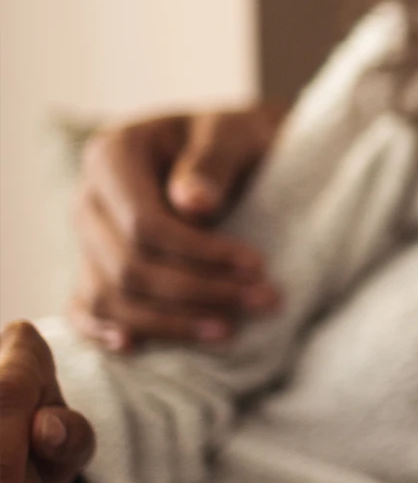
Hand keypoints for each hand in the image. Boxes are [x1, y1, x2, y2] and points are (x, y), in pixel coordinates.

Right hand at [68, 102, 286, 350]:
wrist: (232, 148)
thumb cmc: (236, 138)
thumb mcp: (234, 134)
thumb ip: (213, 161)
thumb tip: (194, 204)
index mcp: (113, 155)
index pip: (144, 224)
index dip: (200, 254)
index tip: (258, 267)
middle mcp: (88, 198)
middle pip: (129, 267)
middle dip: (199, 292)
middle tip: (266, 301)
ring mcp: (87, 236)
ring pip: (112, 296)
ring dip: (171, 322)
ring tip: (231, 331)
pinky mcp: (95, 265)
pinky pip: (85, 305)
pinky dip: (103, 330)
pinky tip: (133, 348)